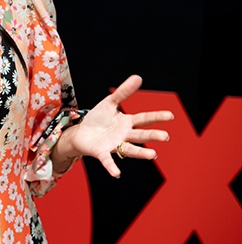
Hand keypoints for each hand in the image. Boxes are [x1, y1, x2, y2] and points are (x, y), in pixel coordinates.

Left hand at [58, 75, 173, 177]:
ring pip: (130, 150)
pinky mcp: (101, 152)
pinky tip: (116, 173)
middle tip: (166, 136)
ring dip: (141, 153)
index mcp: (127, 122)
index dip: (156, 116)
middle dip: (152, 135)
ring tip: (153, 154)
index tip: (170, 115)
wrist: (80, 132)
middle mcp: (124, 135)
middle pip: (140, 135)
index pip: (144, 118)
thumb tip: (138, 77)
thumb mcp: (109, 102)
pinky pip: (107, 160)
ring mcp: (114, 145)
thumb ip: (123, 92)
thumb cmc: (98, 119)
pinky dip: (112, 167)